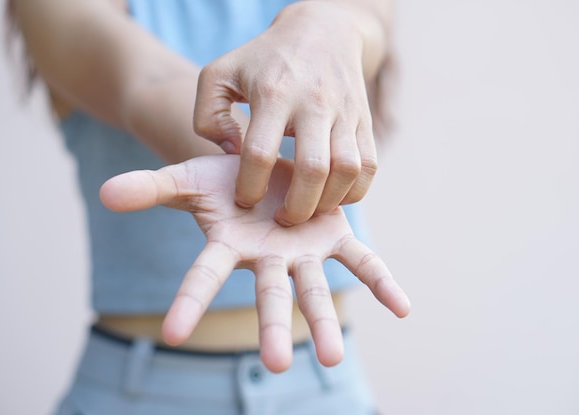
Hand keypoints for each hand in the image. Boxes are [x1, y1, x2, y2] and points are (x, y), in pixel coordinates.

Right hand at [99, 154, 409, 371]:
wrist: (264, 168)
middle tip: (274, 366)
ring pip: (315, 289)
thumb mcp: (187, 178)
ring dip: (323, 321)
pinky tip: (402, 308)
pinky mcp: (334, 239)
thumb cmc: (223, 181)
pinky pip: (362, 261)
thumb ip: (150, 189)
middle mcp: (268, 259)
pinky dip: (381, 283)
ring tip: (332, 357)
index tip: (172, 335)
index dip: (188, 301)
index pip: (203, 276)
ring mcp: (304, 252)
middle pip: (269, 296)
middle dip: (272, 328)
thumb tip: (104, 192)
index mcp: (230, 246)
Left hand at [193, 2, 387, 225]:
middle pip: (312, 168)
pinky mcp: (363, 121)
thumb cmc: (263, 60)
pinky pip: (369, 166)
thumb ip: (208, 116)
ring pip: (347, 170)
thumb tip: (232, 154)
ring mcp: (344, 112)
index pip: (260, 152)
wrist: (322, 31)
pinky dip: (353, 191)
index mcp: (273, 92)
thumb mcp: (220, 74)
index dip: (249, 186)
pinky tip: (332, 196)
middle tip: (281, 219)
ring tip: (308, 211)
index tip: (244, 199)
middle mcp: (313, 103)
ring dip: (327, 202)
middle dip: (295, 208)